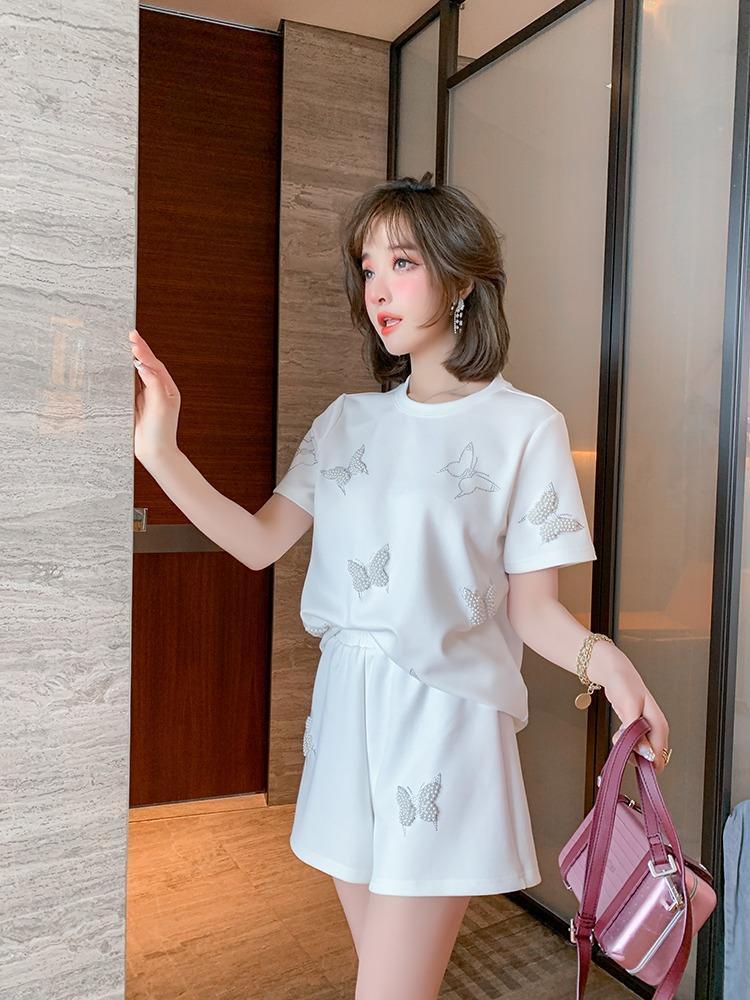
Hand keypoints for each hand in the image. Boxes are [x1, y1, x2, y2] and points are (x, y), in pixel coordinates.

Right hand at [129, 329, 181, 462]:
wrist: (155, 452)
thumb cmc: (161, 431)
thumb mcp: (159, 405)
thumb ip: (153, 384)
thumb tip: (143, 366)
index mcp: (169, 389)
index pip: (156, 366)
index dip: (145, 352)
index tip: (134, 339)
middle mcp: (159, 391)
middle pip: (148, 366)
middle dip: (139, 350)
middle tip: (130, 335)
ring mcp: (147, 397)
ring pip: (139, 374)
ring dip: (132, 360)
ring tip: (125, 344)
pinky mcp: (136, 405)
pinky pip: (130, 385)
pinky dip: (125, 374)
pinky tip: (119, 366)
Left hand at [603, 655, 669, 775]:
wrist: (615, 673)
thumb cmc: (624, 685)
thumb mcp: (629, 708)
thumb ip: (636, 732)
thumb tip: (646, 752)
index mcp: (660, 725)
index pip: (658, 757)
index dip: (642, 759)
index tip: (628, 751)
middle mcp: (657, 729)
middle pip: (652, 757)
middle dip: (635, 755)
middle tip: (622, 740)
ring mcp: (649, 729)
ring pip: (643, 752)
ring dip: (629, 748)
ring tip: (619, 733)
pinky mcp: (639, 728)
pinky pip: (636, 744)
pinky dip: (626, 743)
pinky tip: (620, 732)